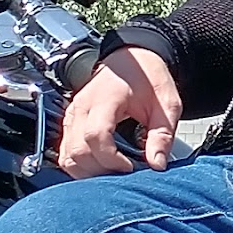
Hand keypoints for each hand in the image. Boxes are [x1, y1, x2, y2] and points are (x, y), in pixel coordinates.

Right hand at [57, 47, 182, 175]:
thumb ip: (162, 135)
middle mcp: (82, 106)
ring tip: (113, 172)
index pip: (95, 135)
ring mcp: (72, 115)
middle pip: (77, 150)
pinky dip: (80, 166)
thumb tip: (157, 165)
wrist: (133, 59)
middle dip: (101, 169)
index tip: (130, 167)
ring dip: (88, 171)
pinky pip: (65, 153)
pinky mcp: (70, 123)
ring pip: (67, 155)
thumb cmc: (148, 78)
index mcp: (105, 98)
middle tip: (124, 172)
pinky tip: (101, 167)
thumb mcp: (166, 105)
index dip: (111, 159)